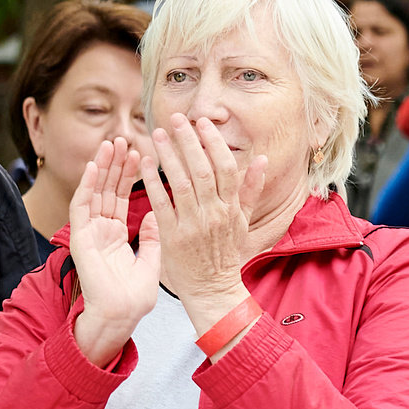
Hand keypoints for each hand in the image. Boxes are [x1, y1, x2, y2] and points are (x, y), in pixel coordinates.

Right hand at [68, 138, 158, 366]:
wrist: (121, 316)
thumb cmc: (135, 296)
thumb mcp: (152, 261)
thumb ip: (152, 237)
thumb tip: (155, 215)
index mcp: (117, 235)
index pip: (122, 197)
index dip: (130, 175)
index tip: (140, 153)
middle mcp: (101, 230)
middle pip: (108, 190)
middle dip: (115, 164)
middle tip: (123, 138)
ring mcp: (89, 233)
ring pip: (94, 192)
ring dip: (102, 167)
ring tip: (111, 143)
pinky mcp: (80, 238)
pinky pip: (81, 207)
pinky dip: (87, 185)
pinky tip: (95, 166)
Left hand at [142, 116, 268, 332]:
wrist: (213, 289)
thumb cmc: (226, 254)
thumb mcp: (244, 221)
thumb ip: (250, 189)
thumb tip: (262, 160)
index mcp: (231, 208)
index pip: (225, 167)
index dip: (214, 143)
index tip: (202, 123)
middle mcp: (214, 213)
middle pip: (202, 170)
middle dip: (189, 142)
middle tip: (176, 119)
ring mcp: (193, 225)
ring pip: (181, 183)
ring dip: (169, 156)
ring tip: (158, 134)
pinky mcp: (173, 237)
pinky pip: (162, 204)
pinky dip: (153, 182)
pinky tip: (146, 164)